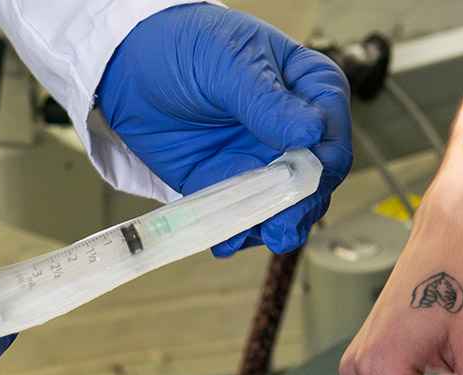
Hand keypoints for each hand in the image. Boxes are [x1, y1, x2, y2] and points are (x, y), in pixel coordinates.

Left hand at [98, 3, 351, 256]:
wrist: (129, 67)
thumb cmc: (185, 46)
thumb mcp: (229, 64)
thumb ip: (267, 102)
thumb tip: (311, 132)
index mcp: (308, 88)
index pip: (332, 129)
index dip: (324, 157)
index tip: (305, 174)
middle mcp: (293, 130)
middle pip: (315, 178)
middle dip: (299, 205)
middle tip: (280, 224)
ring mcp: (263, 161)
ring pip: (285, 206)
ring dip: (271, 226)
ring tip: (250, 236)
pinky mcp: (230, 185)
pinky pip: (244, 218)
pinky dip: (236, 233)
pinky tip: (224, 239)